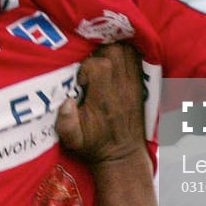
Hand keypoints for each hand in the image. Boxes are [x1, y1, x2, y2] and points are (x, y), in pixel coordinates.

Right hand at [55, 42, 146, 166]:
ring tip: (101, 60)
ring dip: (112, 51)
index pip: (100, 66)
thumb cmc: (95, 145)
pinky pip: (136, 59)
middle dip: (100, 51)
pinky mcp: (140, 85)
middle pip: (116, 51)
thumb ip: (66, 123)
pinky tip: (114, 62)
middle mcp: (122, 88)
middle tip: (91, 63)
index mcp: (105, 99)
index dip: (86, 67)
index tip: (81, 81)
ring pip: (127, 51)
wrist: (122, 155)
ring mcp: (134, 85)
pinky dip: (125, 55)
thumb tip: (66, 101)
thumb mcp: (73, 140)